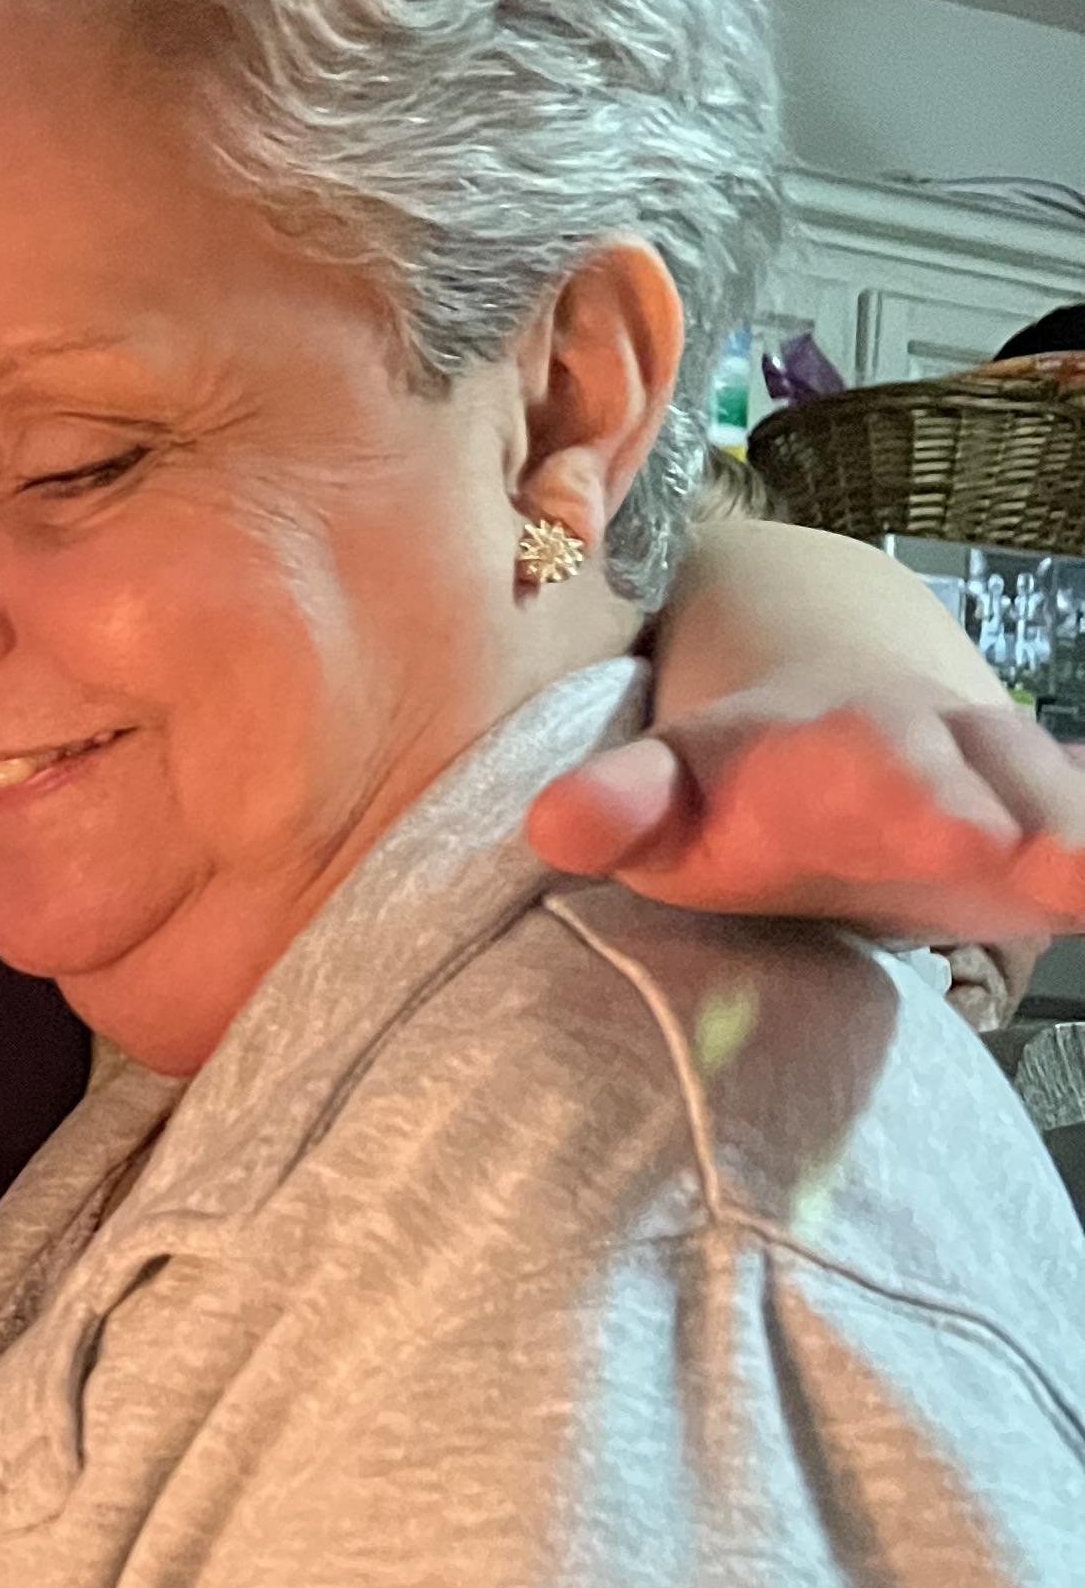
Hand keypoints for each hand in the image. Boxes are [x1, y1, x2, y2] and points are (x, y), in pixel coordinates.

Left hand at [528, 678, 1084, 947]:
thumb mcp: (664, 802)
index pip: (847, 760)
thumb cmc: (732, 798)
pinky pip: (1076, 831)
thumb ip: (618, 811)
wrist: (830, 730)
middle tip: (1015, 857)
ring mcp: (984, 784)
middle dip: (985, 810)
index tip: (948, 839)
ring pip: (1034, 791)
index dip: (894, 794)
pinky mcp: (1032, 830)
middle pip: (953, 768)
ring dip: (1069, 835)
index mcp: (810, 748)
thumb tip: (555, 822)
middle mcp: (913, 748)